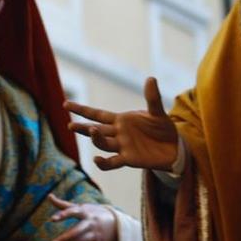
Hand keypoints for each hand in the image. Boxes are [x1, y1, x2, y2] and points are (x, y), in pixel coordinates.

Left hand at [46, 194, 118, 240]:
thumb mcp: (81, 207)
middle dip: (65, 238)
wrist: (115, 224)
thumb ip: (64, 204)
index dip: (63, 214)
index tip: (52, 219)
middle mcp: (90, 223)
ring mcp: (94, 235)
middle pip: (77, 231)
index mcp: (85, 212)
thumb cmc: (92, 213)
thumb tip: (49, 196)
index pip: (73, 212)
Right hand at [67, 78, 181, 172]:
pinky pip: (112, 162)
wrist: (174, 148)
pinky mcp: (129, 159)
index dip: (82, 109)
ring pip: (103, 143)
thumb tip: (150, 78)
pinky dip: (103, 163)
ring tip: (92, 130)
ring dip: (96, 138)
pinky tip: (96, 160)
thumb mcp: (157, 112)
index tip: (66, 104)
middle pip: (95, 129)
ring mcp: (122, 147)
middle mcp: (118, 133)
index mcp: (121, 120)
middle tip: (70, 124)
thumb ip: (152, 98)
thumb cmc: (163, 129)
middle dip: (82, 127)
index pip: (97, 114)